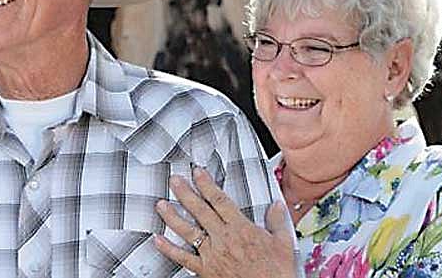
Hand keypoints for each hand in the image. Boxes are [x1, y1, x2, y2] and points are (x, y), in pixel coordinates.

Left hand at [154, 167, 298, 277]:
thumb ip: (278, 221)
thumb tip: (277, 205)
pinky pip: (184, 258)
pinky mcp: (206, 270)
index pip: (220, 201)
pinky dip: (169, 249)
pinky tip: (157, 240)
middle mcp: (224, 239)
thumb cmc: (276, 272)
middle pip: (200, 211)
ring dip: (172, 217)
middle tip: (174, 180)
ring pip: (188, 231)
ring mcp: (213, 255)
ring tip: (161, 204)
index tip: (197, 172)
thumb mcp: (284, 244)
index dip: (207, 184)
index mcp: (241, 229)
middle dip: (186, 193)